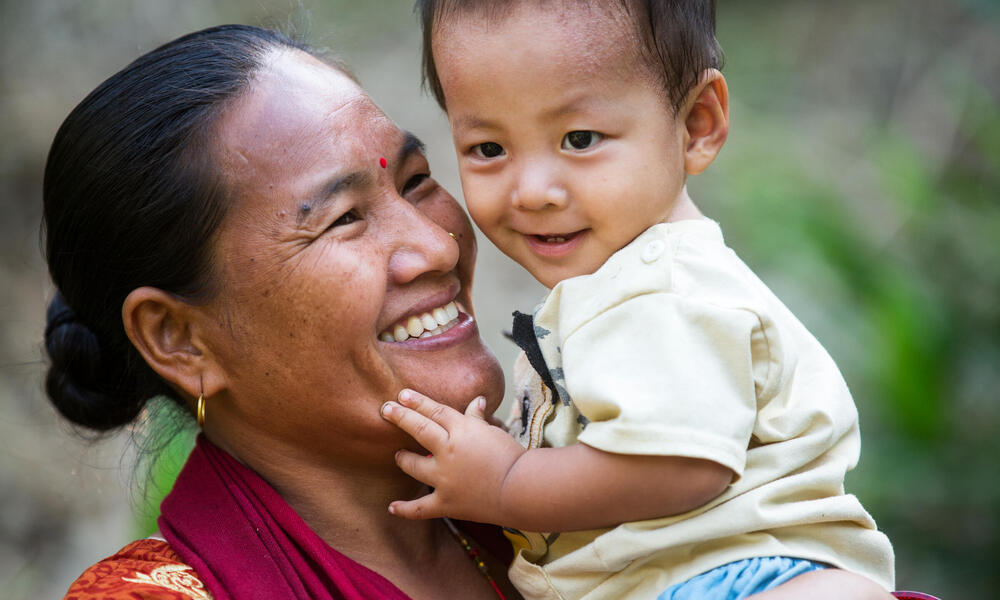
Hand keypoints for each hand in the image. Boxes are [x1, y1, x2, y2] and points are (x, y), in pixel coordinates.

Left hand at [380, 388, 524, 523]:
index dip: (417, 401)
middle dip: (401, 417)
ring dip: (403, 459)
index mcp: (462, 430)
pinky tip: (391, 507)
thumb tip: (477, 400)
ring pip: (413, 465)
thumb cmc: (512, 456)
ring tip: (398, 455)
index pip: (435, 411)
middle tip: (385, 409)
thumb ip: (478, 418)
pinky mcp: (446, 503)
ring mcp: (444, 478)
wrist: (521, 489)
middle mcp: (448, 450)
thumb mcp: (495, 432)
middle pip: (420, 429)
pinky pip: (420, 507)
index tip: (401, 395)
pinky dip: (405, 509)